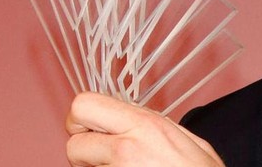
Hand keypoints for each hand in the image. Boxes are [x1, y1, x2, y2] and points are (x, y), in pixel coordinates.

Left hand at [65, 92, 223, 166]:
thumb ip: (155, 125)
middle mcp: (126, 148)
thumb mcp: (188, 139)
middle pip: (73, 142)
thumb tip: (132, 119)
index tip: (93, 129)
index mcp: (145, 124)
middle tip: (100, 156)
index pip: (83, 105)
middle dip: (83, 149)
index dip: (82, 119)